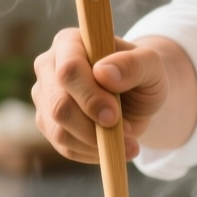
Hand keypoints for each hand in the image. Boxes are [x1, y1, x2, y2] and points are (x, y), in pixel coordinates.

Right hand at [32, 28, 171, 162]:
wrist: (137, 98)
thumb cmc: (143, 76)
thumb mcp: (151, 65)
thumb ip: (133, 64)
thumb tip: (103, 73)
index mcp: (69, 43)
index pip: (68, 71)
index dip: (90, 97)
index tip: (114, 115)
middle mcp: (48, 67)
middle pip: (59, 105)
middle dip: (93, 126)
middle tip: (126, 131)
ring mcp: (45, 97)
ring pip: (59, 131)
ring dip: (97, 143)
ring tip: (127, 139)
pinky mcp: (48, 124)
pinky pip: (65, 147)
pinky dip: (93, 152)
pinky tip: (114, 145)